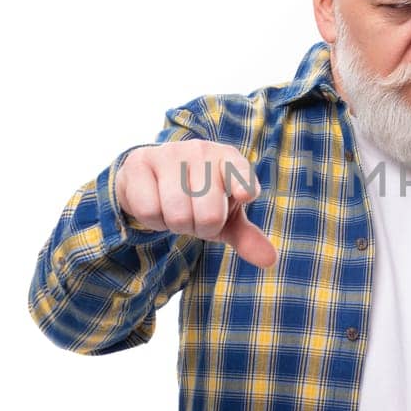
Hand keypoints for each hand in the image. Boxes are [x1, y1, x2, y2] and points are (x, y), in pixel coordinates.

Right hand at [115, 140, 276, 267]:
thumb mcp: (225, 219)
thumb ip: (248, 237)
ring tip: (176, 211)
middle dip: (201, 228)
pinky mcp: (139, 161)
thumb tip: (270, 260)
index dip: (244, 187)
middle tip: (195, 217)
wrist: (152, 182)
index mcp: (229, 159)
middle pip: (209, 214)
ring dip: (176, 225)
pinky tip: (156, 205)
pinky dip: (154, 220)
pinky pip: (149, 210)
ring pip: (177, 214)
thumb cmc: (197, 200)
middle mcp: (201, 150)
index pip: (242, 176)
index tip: (245, 196)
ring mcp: (169, 153)